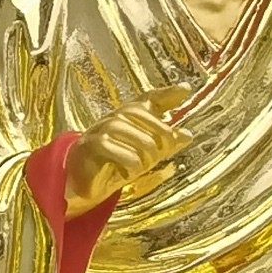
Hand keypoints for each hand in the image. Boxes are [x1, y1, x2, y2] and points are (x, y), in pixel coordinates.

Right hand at [64, 97, 188, 211]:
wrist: (84, 182)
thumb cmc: (117, 163)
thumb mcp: (146, 153)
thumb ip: (165, 143)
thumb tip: (187, 135)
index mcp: (128, 117)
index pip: (148, 99)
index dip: (166, 93)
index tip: (185, 90)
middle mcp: (114, 118)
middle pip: (142, 114)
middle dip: (160, 135)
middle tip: (164, 153)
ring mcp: (100, 130)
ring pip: (133, 135)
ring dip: (145, 154)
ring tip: (142, 166)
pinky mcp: (91, 146)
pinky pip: (117, 151)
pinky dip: (129, 163)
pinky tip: (128, 171)